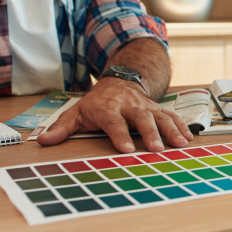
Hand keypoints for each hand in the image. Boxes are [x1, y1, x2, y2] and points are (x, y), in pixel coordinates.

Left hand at [37, 80, 193, 152]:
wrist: (120, 81)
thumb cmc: (97, 102)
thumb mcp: (76, 112)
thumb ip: (62, 127)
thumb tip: (43, 141)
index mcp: (108, 108)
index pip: (114, 122)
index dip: (120, 136)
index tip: (126, 150)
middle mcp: (130, 106)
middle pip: (142, 118)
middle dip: (151, 134)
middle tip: (157, 149)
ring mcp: (146, 106)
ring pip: (161, 116)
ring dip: (172, 130)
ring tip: (180, 144)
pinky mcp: (158, 108)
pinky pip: (172, 116)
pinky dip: (181, 125)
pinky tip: (188, 137)